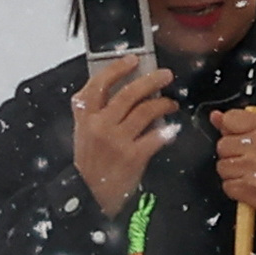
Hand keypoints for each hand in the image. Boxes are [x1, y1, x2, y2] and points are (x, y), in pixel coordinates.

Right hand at [71, 54, 176, 218]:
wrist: (89, 194)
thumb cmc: (90, 162)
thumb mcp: (83, 132)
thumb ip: (96, 110)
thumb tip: (121, 85)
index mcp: (85, 117)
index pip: (98, 84)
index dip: (117, 68)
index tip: (133, 60)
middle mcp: (99, 125)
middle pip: (128, 93)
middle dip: (151, 80)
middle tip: (165, 75)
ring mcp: (116, 141)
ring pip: (145, 111)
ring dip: (163, 103)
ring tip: (170, 103)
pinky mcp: (133, 156)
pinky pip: (156, 137)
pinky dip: (166, 131)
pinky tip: (172, 128)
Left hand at [212, 108, 255, 215]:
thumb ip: (238, 124)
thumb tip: (215, 116)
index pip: (230, 119)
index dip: (230, 130)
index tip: (239, 138)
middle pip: (222, 145)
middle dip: (230, 154)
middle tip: (247, 160)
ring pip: (222, 167)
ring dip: (232, 173)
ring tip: (248, 173)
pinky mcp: (251, 188)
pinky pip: (227, 186)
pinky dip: (235, 188)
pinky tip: (248, 185)